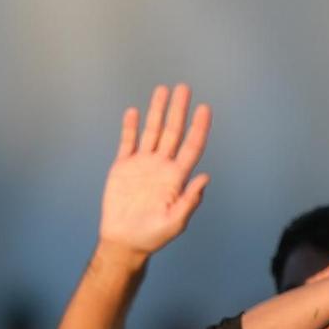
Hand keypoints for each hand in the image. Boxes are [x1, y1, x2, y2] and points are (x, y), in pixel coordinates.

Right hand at [97, 83, 211, 260]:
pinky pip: (127, 142)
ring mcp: (142, 164)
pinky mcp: (123, 167)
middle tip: (184, 88)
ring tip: (162, 90)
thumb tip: (205, 178)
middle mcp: (162, 166)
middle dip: (178, 110)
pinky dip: (130, 127)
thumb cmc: (153, 236)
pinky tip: (134, 112)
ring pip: (152, 131)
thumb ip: (190, 200)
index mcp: (176, 177)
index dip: (198, 127)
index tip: (204, 108)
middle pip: (173, 132)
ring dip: (157, 111)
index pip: (191, 146)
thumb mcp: (176, 222)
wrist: (124, 240)